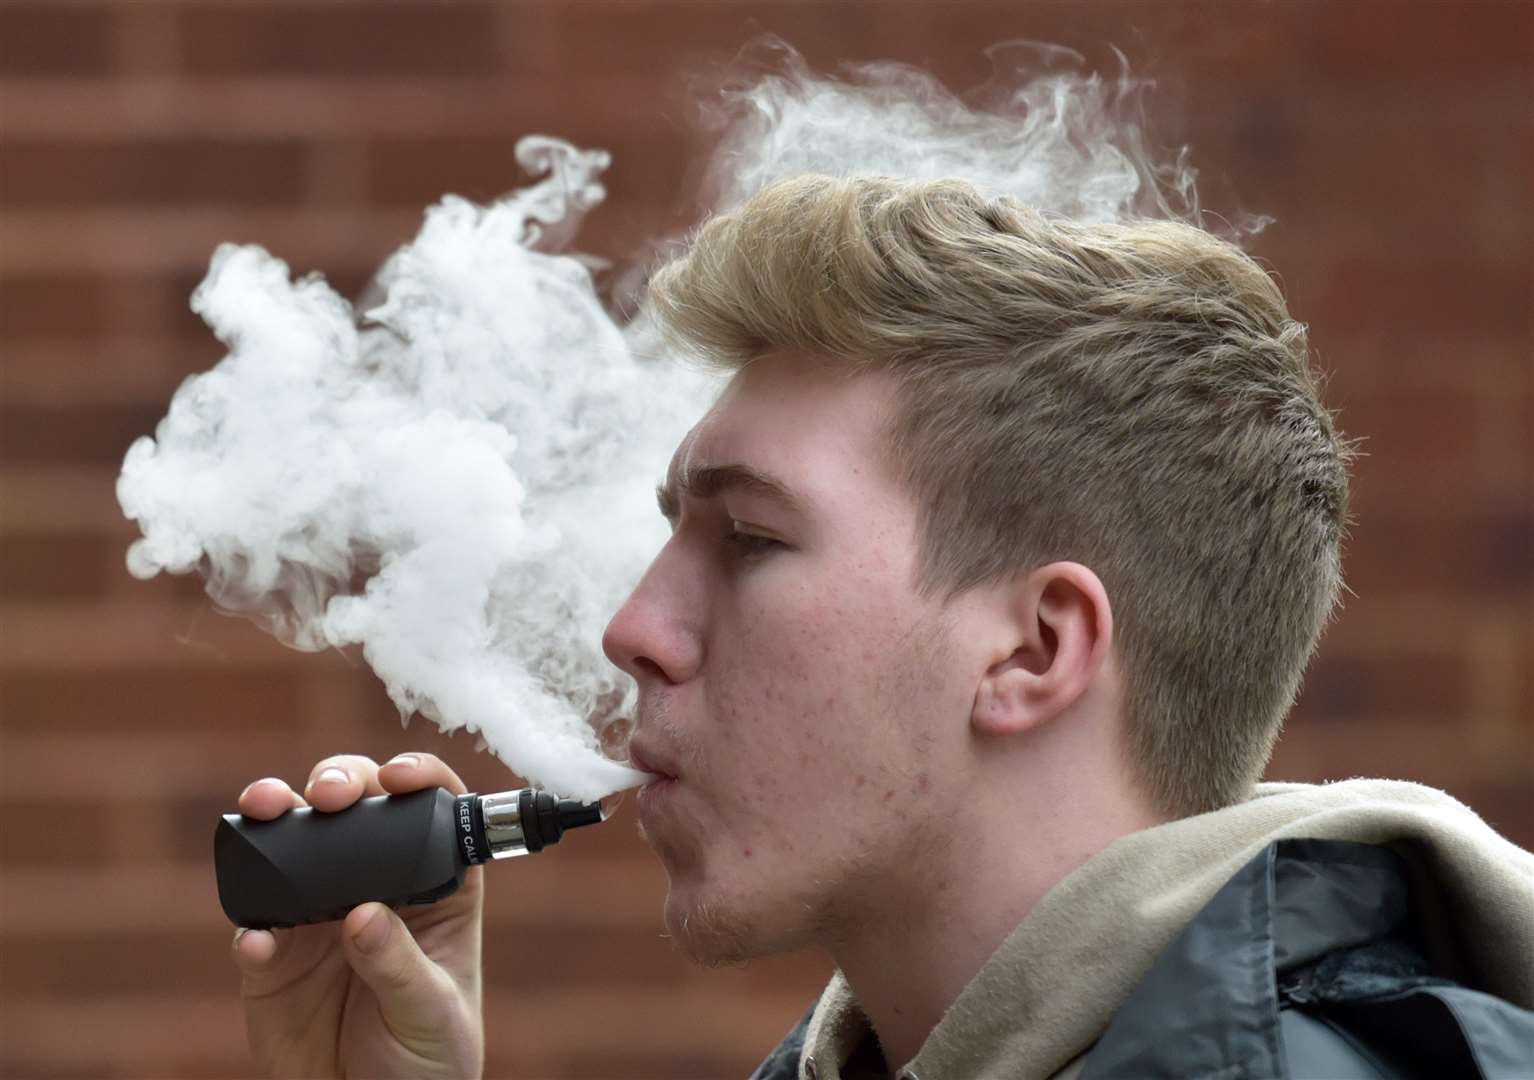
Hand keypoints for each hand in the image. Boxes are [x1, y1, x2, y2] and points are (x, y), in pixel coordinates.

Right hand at [230, 753, 484, 1078]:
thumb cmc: (426, 1059)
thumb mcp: (432, 1012)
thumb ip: (399, 965)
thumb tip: (363, 915)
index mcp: (435, 886)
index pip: (434, 812)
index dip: (419, 778)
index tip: (398, 777)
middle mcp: (375, 883)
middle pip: (357, 808)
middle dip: (339, 782)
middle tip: (328, 793)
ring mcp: (318, 914)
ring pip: (292, 844)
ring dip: (277, 816)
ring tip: (270, 809)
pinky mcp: (271, 957)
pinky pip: (251, 924)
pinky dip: (249, 923)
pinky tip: (260, 941)